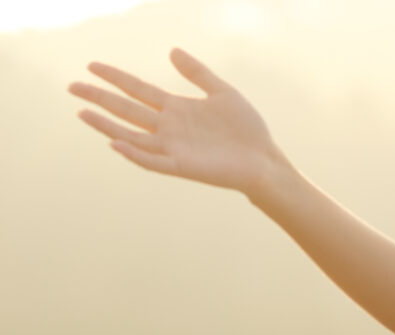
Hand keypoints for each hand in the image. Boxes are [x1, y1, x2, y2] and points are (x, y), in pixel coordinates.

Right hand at [68, 48, 286, 197]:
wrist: (264, 160)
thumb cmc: (246, 129)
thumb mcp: (223, 93)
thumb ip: (198, 73)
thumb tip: (172, 50)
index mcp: (177, 109)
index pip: (139, 90)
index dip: (116, 78)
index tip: (92, 66)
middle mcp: (170, 128)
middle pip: (127, 110)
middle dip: (100, 98)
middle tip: (72, 86)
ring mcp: (174, 148)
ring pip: (132, 136)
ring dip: (107, 126)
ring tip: (83, 112)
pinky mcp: (184, 167)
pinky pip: (154, 162)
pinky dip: (135, 154)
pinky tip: (117, 144)